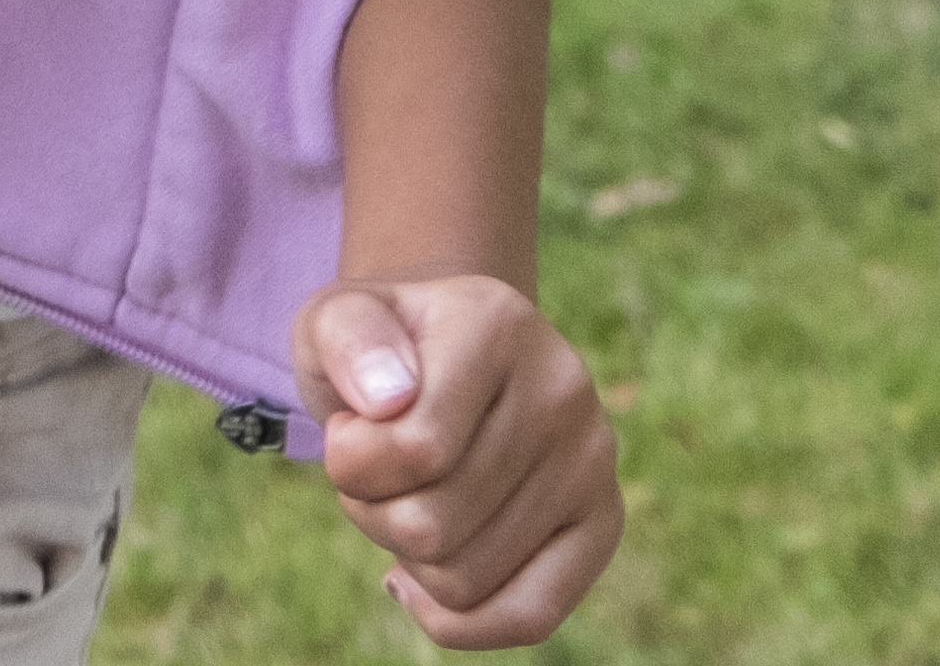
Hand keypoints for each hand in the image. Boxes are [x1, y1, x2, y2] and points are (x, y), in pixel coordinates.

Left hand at [295, 272, 621, 647]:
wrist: (441, 353)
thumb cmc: (378, 352)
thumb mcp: (335, 320)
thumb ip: (345, 338)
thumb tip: (388, 398)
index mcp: (498, 325)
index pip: (414, 451)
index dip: (349, 464)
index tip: (346, 429)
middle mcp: (563, 388)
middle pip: (431, 527)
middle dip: (372, 512)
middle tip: (376, 472)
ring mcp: (592, 459)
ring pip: (463, 582)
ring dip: (407, 558)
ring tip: (411, 498)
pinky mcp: (603, 521)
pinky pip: (528, 618)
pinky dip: (456, 620)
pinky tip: (420, 580)